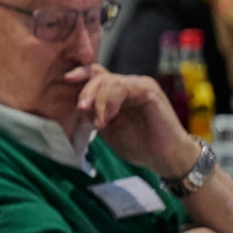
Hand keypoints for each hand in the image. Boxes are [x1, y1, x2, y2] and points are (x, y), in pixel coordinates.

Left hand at [68, 65, 192, 175]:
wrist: (165, 158)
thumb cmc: (139, 145)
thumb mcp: (108, 129)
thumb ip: (94, 115)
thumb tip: (78, 105)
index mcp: (117, 93)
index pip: (96, 75)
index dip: (80, 74)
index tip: (67, 79)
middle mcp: (128, 85)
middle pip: (100, 76)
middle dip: (87, 91)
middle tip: (81, 108)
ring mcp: (139, 85)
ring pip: (110, 81)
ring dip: (99, 101)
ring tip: (100, 123)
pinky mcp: (149, 90)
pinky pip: (124, 87)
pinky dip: (111, 101)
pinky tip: (109, 117)